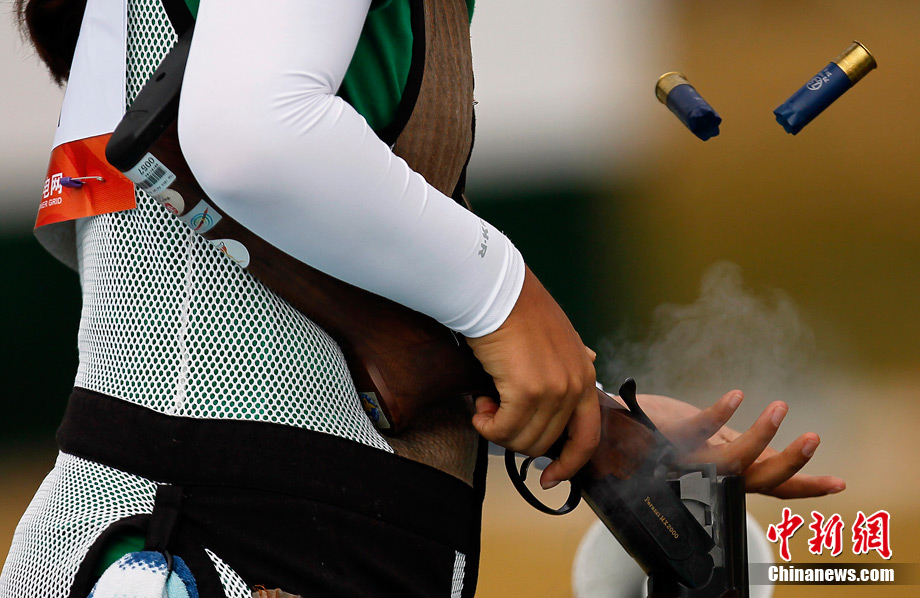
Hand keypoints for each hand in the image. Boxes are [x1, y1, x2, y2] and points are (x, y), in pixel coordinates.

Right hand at [466, 266, 599, 489]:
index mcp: (584, 375)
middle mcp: (575, 385)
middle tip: (495, 415)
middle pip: (545, 443)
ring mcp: (554, 390)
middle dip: (515, 438)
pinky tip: (480, 407)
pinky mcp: (528, 391)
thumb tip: (585, 371)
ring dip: (498, 431)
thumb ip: (570, 362)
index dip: (568, 464)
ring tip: (486, 405)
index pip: (587, 437)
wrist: (496, 291)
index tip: (550, 478)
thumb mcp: (558, 338)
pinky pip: (504, 430)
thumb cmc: (517, 311)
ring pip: (523, 441)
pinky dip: (486, 426)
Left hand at [633, 391, 845, 497]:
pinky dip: (718, 415)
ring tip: (782, 408)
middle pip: (757, 480)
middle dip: (791, 464)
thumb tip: (777, 452)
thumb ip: (740, 448)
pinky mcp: (666, 438)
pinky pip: (696, 431)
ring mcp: (688, 458)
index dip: (805, 486)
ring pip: (731, 461)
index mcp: (724, 473)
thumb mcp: (709, 442)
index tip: (840, 482)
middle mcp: (708, 473)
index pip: (770, 484)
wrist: (611, 428)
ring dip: (760, 436)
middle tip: (813, 437)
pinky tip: (737, 396)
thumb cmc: (661, 434)